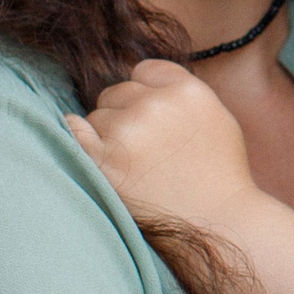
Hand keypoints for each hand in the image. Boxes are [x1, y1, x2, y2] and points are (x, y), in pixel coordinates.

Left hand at [69, 60, 258, 230]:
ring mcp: (127, 131)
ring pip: (98, 115)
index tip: (151, 115)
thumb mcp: (217, 117)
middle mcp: (155, 104)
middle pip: (117, 92)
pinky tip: (90, 147)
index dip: (145, 92)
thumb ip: (182, 92)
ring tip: (134, 164)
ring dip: (108, 134)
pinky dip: (79, 137)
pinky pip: (74, 131)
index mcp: (187, 91)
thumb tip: (143, 79)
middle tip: (142, 146)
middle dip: (125, 113)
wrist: (217, 222)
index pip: (144, 70)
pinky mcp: (102, 160)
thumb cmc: (219, 174)